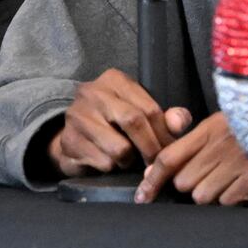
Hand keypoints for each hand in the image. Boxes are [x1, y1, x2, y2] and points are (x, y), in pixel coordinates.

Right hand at [49, 68, 192, 175]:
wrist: (73, 135)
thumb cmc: (112, 123)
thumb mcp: (139, 113)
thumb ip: (164, 117)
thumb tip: (179, 123)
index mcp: (114, 80)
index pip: (149, 108)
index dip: (165, 134)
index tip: (170, 151)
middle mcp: (92, 92)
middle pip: (134, 122)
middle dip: (150, 148)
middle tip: (155, 163)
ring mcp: (77, 116)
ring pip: (119, 147)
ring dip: (128, 161)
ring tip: (126, 159)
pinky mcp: (68, 140)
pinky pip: (103, 162)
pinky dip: (111, 167)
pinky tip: (108, 161)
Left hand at [134, 111, 247, 205]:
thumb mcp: (226, 125)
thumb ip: (195, 144)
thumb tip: (157, 169)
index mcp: (211, 128)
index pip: (170, 156)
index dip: (152, 179)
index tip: (143, 196)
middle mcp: (221, 146)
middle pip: (184, 182)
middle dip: (192, 185)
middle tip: (212, 175)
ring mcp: (238, 164)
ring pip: (203, 196)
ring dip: (214, 194)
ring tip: (233, 178)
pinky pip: (227, 202)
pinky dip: (234, 199)